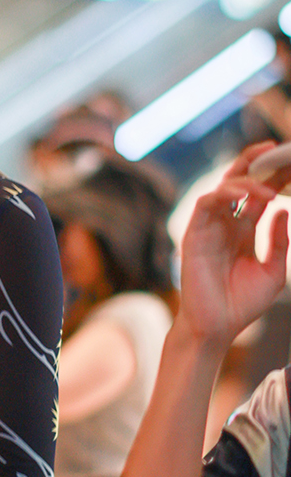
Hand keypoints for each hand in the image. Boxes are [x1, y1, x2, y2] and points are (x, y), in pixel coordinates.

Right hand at [177, 144, 289, 350]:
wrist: (217, 328)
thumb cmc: (240, 305)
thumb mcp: (273, 271)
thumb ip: (278, 242)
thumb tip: (282, 211)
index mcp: (243, 233)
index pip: (257, 196)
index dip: (274, 178)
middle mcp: (225, 226)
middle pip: (239, 184)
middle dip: (255, 164)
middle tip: (275, 149)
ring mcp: (209, 229)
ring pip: (223, 188)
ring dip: (245, 178)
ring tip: (268, 179)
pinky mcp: (195, 235)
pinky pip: (207, 203)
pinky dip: (226, 193)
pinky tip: (248, 195)